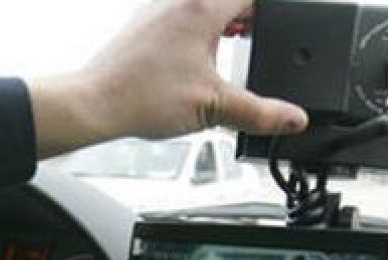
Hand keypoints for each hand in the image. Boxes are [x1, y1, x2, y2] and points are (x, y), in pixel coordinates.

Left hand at [29, 0, 307, 157]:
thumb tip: (292, 118)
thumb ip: (259, 113)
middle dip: (247, 16)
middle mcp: (179, 0)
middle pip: (228, 0)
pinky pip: (181, 13)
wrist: (95, 104)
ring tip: (234, 43)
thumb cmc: (140, 97)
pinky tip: (199, 57)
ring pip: (204, 5)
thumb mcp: (212, 107)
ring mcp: (157, 8)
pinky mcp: (144, 23)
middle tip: (258, 36)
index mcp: (202, 8)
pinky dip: (198, 27)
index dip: (272, 12)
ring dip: (222, 20)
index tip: (281, 24)